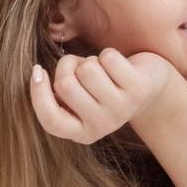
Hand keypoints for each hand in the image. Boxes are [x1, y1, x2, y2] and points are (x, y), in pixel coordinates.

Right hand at [29, 48, 179, 144]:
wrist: (149, 86)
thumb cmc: (105, 86)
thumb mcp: (79, 96)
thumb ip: (59, 91)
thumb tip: (37, 73)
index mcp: (82, 132)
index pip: (50, 120)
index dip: (38, 94)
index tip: (37, 71)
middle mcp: (102, 126)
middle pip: (65, 85)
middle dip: (69, 66)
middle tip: (83, 67)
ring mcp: (121, 109)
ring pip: (87, 69)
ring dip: (91, 60)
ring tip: (103, 68)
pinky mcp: (138, 89)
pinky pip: (108, 59)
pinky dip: (109, 54)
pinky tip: (119, 65)